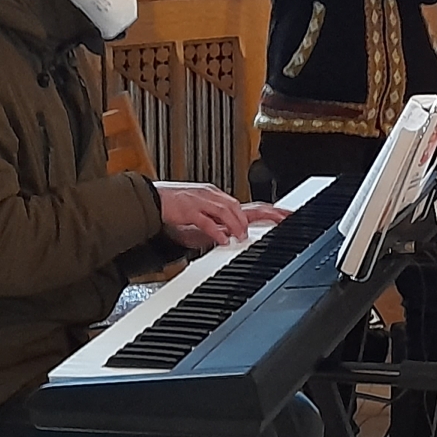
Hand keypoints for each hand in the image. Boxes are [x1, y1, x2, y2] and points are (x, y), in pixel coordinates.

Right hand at [166, 202, 288, 251]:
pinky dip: (216, 231)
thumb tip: (230, 234)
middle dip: (259, 215)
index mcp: (217, 197)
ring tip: (242, 236)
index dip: (268, 209)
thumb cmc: (175, 206)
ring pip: (227, 211)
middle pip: (240, 206)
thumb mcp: (202, 213)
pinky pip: (206, 221)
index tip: (285, 215)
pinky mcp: (189, 210)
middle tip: (274, 223)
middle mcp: (213, 196)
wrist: (152, 199)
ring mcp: (201, 202)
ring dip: (236, 225)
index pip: (246, 204)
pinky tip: (223, 239)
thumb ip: (217, 222)